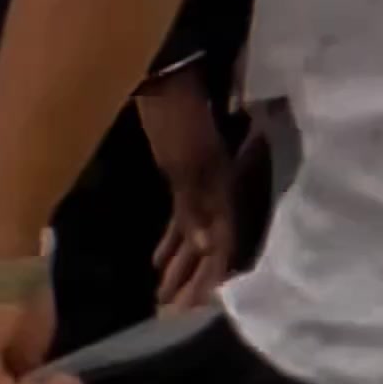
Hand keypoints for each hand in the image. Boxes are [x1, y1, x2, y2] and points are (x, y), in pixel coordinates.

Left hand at [136, 65, 236, 311]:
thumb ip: (199, 204)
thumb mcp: (186, 160)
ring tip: (162, 300)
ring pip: (194, 235)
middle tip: (171, 316)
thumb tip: (213, 249)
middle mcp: (217, 190)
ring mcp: (200, 182)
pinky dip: (171, 243)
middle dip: (193, 282)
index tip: (196, 311)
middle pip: (210, 247)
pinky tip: (158, 263)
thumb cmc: (175, 113)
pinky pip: (182, 218)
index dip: (212, 279)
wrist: (164, 67)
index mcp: (223, 189)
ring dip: (180, 268)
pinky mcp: (184, 173)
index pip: (224, 246)